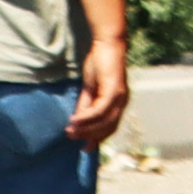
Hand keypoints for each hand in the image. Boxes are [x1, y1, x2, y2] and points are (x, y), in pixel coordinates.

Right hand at [65, 33, 132, 151]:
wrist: (107, 45)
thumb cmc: (99, 64)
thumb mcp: (90, 89)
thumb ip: (85, 105)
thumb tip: (76, 122)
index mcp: (118, 103)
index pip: (110, 127)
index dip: (97, 138)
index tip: (85, 148)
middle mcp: (122, 102)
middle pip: (108, 128)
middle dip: (89, 136)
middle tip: (72, 138)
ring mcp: (120, 97)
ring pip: (104, 121)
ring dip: (86, 128)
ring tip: (70, 131)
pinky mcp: (114, 90)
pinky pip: (100, 109)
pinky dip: (86, 117)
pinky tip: (74, 120)